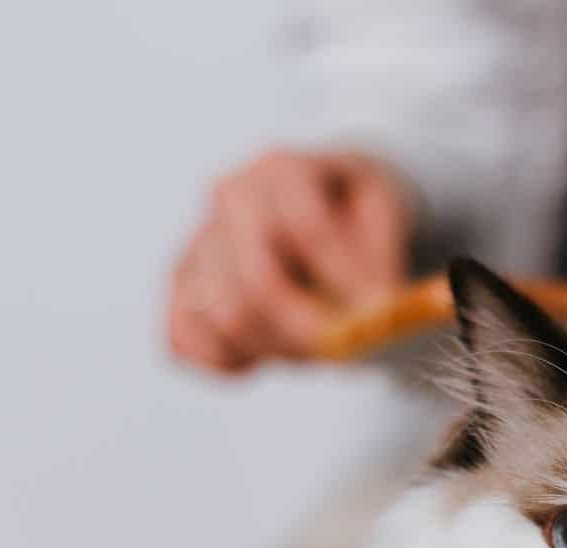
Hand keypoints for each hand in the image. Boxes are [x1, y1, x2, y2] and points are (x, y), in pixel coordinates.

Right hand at [166, 150, 410, 373]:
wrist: (318, 208)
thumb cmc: (353, 215)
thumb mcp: (385, 215)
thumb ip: (379, 258)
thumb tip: (374, 312)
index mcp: (284, 169)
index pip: (309, 231)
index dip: (348, 282)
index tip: (381, 318)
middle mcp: (230, 197)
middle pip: (260, 283)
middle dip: (312, 332)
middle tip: (352, 353)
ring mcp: (197, 241)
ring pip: (227, 318)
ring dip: (282, 348)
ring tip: (318, 342)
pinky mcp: (181, 288)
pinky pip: (185, 340)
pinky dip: (232, 360)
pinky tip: (271, 348)